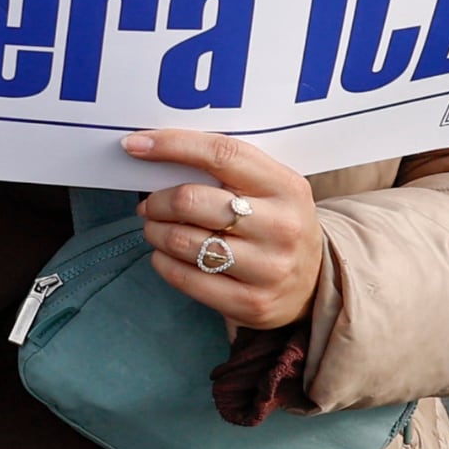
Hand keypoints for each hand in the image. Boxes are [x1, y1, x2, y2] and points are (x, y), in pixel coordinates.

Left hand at [126, 129, 322, 330]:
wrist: (314, 283)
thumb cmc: (275, 222)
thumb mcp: (270, 188)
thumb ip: (227, 170)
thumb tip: (155, 150)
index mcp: (286, 186)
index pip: (221, 154)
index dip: (172, 145)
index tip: (135, 145)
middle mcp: (282, 227)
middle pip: (191, 201)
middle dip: (157, 201)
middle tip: (149, 205)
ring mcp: (269, 269)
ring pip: (183, 241)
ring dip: (155, 231)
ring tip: (155, 229)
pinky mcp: (251, 303)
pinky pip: (185, 278)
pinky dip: (162, 262)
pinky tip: (165, 255)